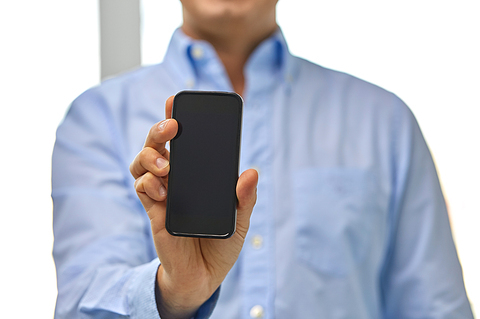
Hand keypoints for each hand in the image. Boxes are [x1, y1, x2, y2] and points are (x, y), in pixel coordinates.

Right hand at [130, 96, 257, 318]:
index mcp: (198, 175)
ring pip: (144, 161)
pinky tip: (162, 192)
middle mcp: (178, 178)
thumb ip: (245, 198)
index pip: (186, 142)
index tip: (176, 101)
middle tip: (172, 126)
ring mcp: (163, 192)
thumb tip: (251, 173)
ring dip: (151, 155)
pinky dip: (148, 183)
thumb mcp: (240, 220)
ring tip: (165, 164)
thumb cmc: (221, 244)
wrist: (204, 276)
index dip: (177, 119)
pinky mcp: (153, 210)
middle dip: (160, 129)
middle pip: (159, 144)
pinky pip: (142, 187)